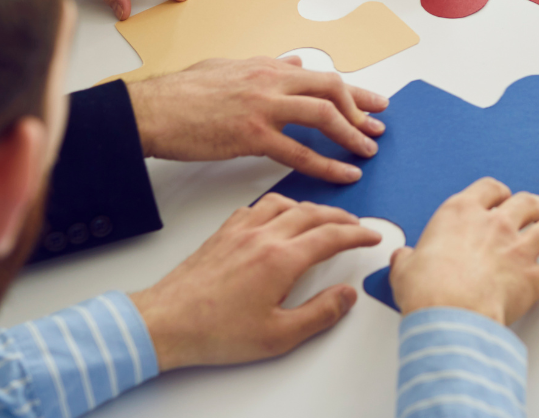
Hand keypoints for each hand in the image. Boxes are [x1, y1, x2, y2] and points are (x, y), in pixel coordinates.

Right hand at [124, 55, 387, 182]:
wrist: (151, 111)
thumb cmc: (181, 93)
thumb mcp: (227, 67)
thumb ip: (265, 66)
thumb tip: (294, 62)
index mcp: (266, 66)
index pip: (321, 75)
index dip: (353, 90)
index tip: (374, 102)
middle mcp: (270, 81)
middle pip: (331, 88)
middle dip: (360, 108)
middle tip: (378, 127)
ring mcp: (262, 106)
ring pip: (322, 115)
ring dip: (351, 134)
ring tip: (367, 151)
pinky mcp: (251, 135)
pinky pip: (299, 151)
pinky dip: (327, 164)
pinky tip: (344, 175)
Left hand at [129, 195, 382, 369]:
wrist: (166, 322)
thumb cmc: (216, 331)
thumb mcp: (279, 336)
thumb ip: (320, 313)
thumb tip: (346, 296)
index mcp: (282, 259)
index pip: (331, 236)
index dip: (357, 234)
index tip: (371, 236)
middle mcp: (263, 237)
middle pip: (313, 213)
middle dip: (340, 217)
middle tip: (356, 225)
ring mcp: (240, 231)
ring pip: (285, 203)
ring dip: (310, 207)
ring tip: (322, 217)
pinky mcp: (222, 233)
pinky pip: (257, 207)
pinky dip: (277, 207)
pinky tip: (276, 217)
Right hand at [389, 177, 538, 324]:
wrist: (449, 312)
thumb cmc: (427, 289)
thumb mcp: (405, 269)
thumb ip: (408, 259)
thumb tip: (403, 258)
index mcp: (460, 214)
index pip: (487, 189)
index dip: (498, 192)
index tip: (501, 196)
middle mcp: (494, 224)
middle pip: (526, 203)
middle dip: (537, 204)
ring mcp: (517, 248)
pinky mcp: (533, 277)